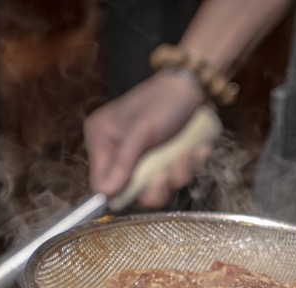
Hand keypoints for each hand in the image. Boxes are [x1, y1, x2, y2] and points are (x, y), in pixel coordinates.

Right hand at [84, 71, 210, 207]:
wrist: (195, 87)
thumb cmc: (162, 101)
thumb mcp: (141, 131)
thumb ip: (123, 162)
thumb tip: (105, 192)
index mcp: (102, 140)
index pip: (100, 182)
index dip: (119, 192)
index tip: (140, 189)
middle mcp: (119, 152)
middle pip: (131, 191)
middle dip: (154, 186)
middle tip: (165, 173)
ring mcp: (144, 158)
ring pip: (157, 188)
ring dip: (176, 174)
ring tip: (186, 152)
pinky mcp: (164, 161)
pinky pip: (175, 178)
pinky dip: (188, 166)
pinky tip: (195, 149)